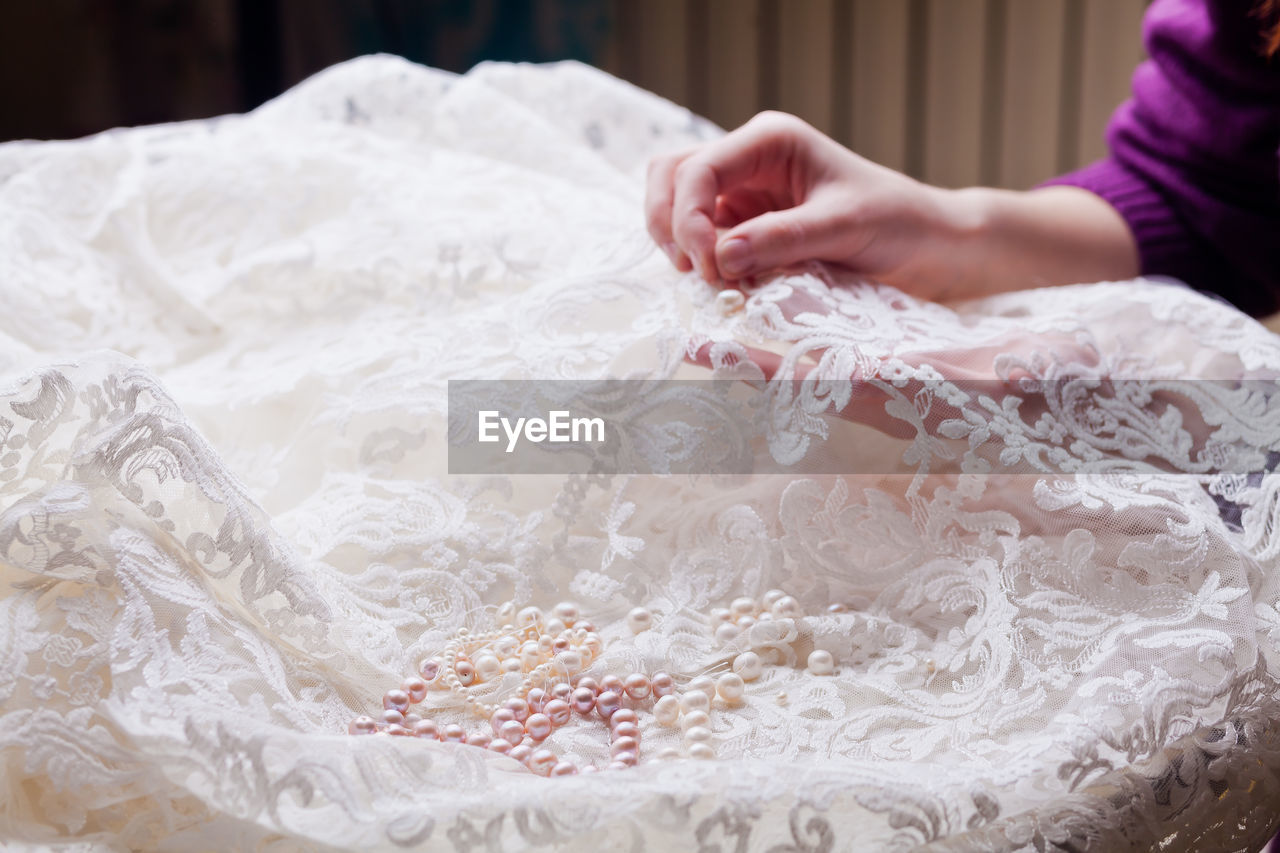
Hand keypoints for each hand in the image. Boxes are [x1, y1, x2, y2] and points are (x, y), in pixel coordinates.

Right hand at [646, 111, 1138, 300]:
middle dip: (671, 225)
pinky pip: (701, 237)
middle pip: (671, 178)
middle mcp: (750, 161)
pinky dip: (700, 260)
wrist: (931, 246)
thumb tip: (720, 257)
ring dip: (679, 243)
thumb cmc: (899, 224)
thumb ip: (782, 239)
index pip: (698, 170)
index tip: (710, 268)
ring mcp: (745, 194)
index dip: (688, 218)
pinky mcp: (747, 227)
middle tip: (698, 274)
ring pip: (676, 205)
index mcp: (771, 141)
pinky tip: (726, 284)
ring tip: (710, 281)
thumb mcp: (844, 228)